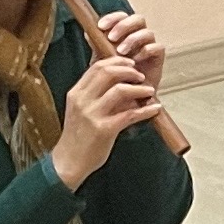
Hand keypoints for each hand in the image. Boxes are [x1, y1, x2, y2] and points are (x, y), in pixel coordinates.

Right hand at [51, 50, 161, 184]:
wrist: (68, 161)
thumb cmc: (78, 135)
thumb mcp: (80, 109)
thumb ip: (94, 94)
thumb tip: (119, 82)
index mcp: (76, 93)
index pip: (97, 66)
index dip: (117, 61)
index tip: (131, 64)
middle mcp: (82, 100)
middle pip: (108, 72)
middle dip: (129, 70)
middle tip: (141, 76)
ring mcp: (92, 114)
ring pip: (120, 90)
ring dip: (140, 89)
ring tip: (150, 91)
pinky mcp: (104, 130)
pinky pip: (130, 115)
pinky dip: (146, 110)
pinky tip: (155, 109)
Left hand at [89, 6, 165, 86]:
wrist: (128, 97)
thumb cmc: (115, 76)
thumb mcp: (102, 59)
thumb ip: (97, 45)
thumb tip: (88, 32)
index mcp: (126, 33)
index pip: (122, 17)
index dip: (113, 18)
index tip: (100, 26)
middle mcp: (140, 36)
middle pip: (138, 19)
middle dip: (124, 26)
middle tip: (111, 38)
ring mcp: (150, 46)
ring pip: (147, 32)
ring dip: (133, 39)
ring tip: (120, 51)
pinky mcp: (158, 58)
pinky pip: (157, 48)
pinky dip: (145, 51)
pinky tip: (135, 60)